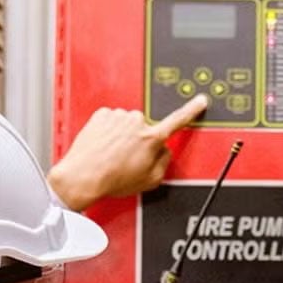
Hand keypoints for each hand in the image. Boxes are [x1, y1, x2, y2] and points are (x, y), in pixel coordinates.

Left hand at [48, 95, 208, 211]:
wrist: (83, 176)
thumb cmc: (111, 179)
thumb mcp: (150, 180)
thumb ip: (164, 162)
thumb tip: (164, 152)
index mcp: (151, 138)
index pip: (178, 121)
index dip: (192, 110)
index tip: (200, 101)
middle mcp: (135, 123)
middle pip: (146, 127)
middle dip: (141, 139)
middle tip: (129, 158)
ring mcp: (117, 117)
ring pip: (127, 124)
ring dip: (122, 136)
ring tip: (112, 155)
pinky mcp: (101, 115)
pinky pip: (111, 121)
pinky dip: (108, 132)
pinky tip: (103, 147)